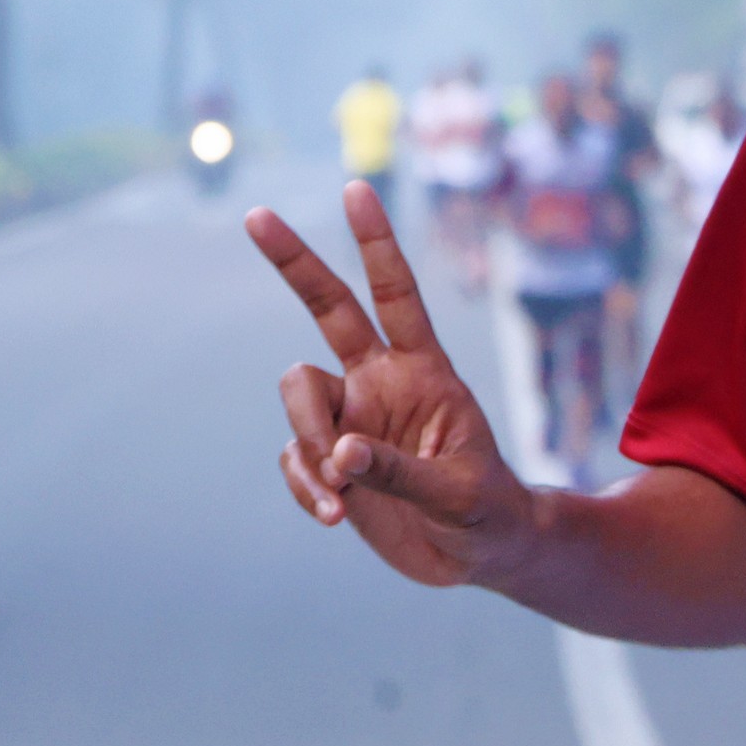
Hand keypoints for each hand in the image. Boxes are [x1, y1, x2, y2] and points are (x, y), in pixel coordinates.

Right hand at [248, 182, 532, 587]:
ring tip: (341, 498)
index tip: (355, 190)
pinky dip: (305, 487)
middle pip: (328, 309)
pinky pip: (294, 458)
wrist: (480, 555)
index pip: (398, 296)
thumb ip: (399, 472)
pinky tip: (334, 515)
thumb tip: (341, 453)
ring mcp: (351, 418)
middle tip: (258, 214)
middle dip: (294, 262)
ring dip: (311, 446)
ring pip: (297, 399)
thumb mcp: (458, 493)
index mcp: (425, 372)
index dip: (377, 245)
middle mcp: (381, 382)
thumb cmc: (487, 513)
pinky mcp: (329, 460)